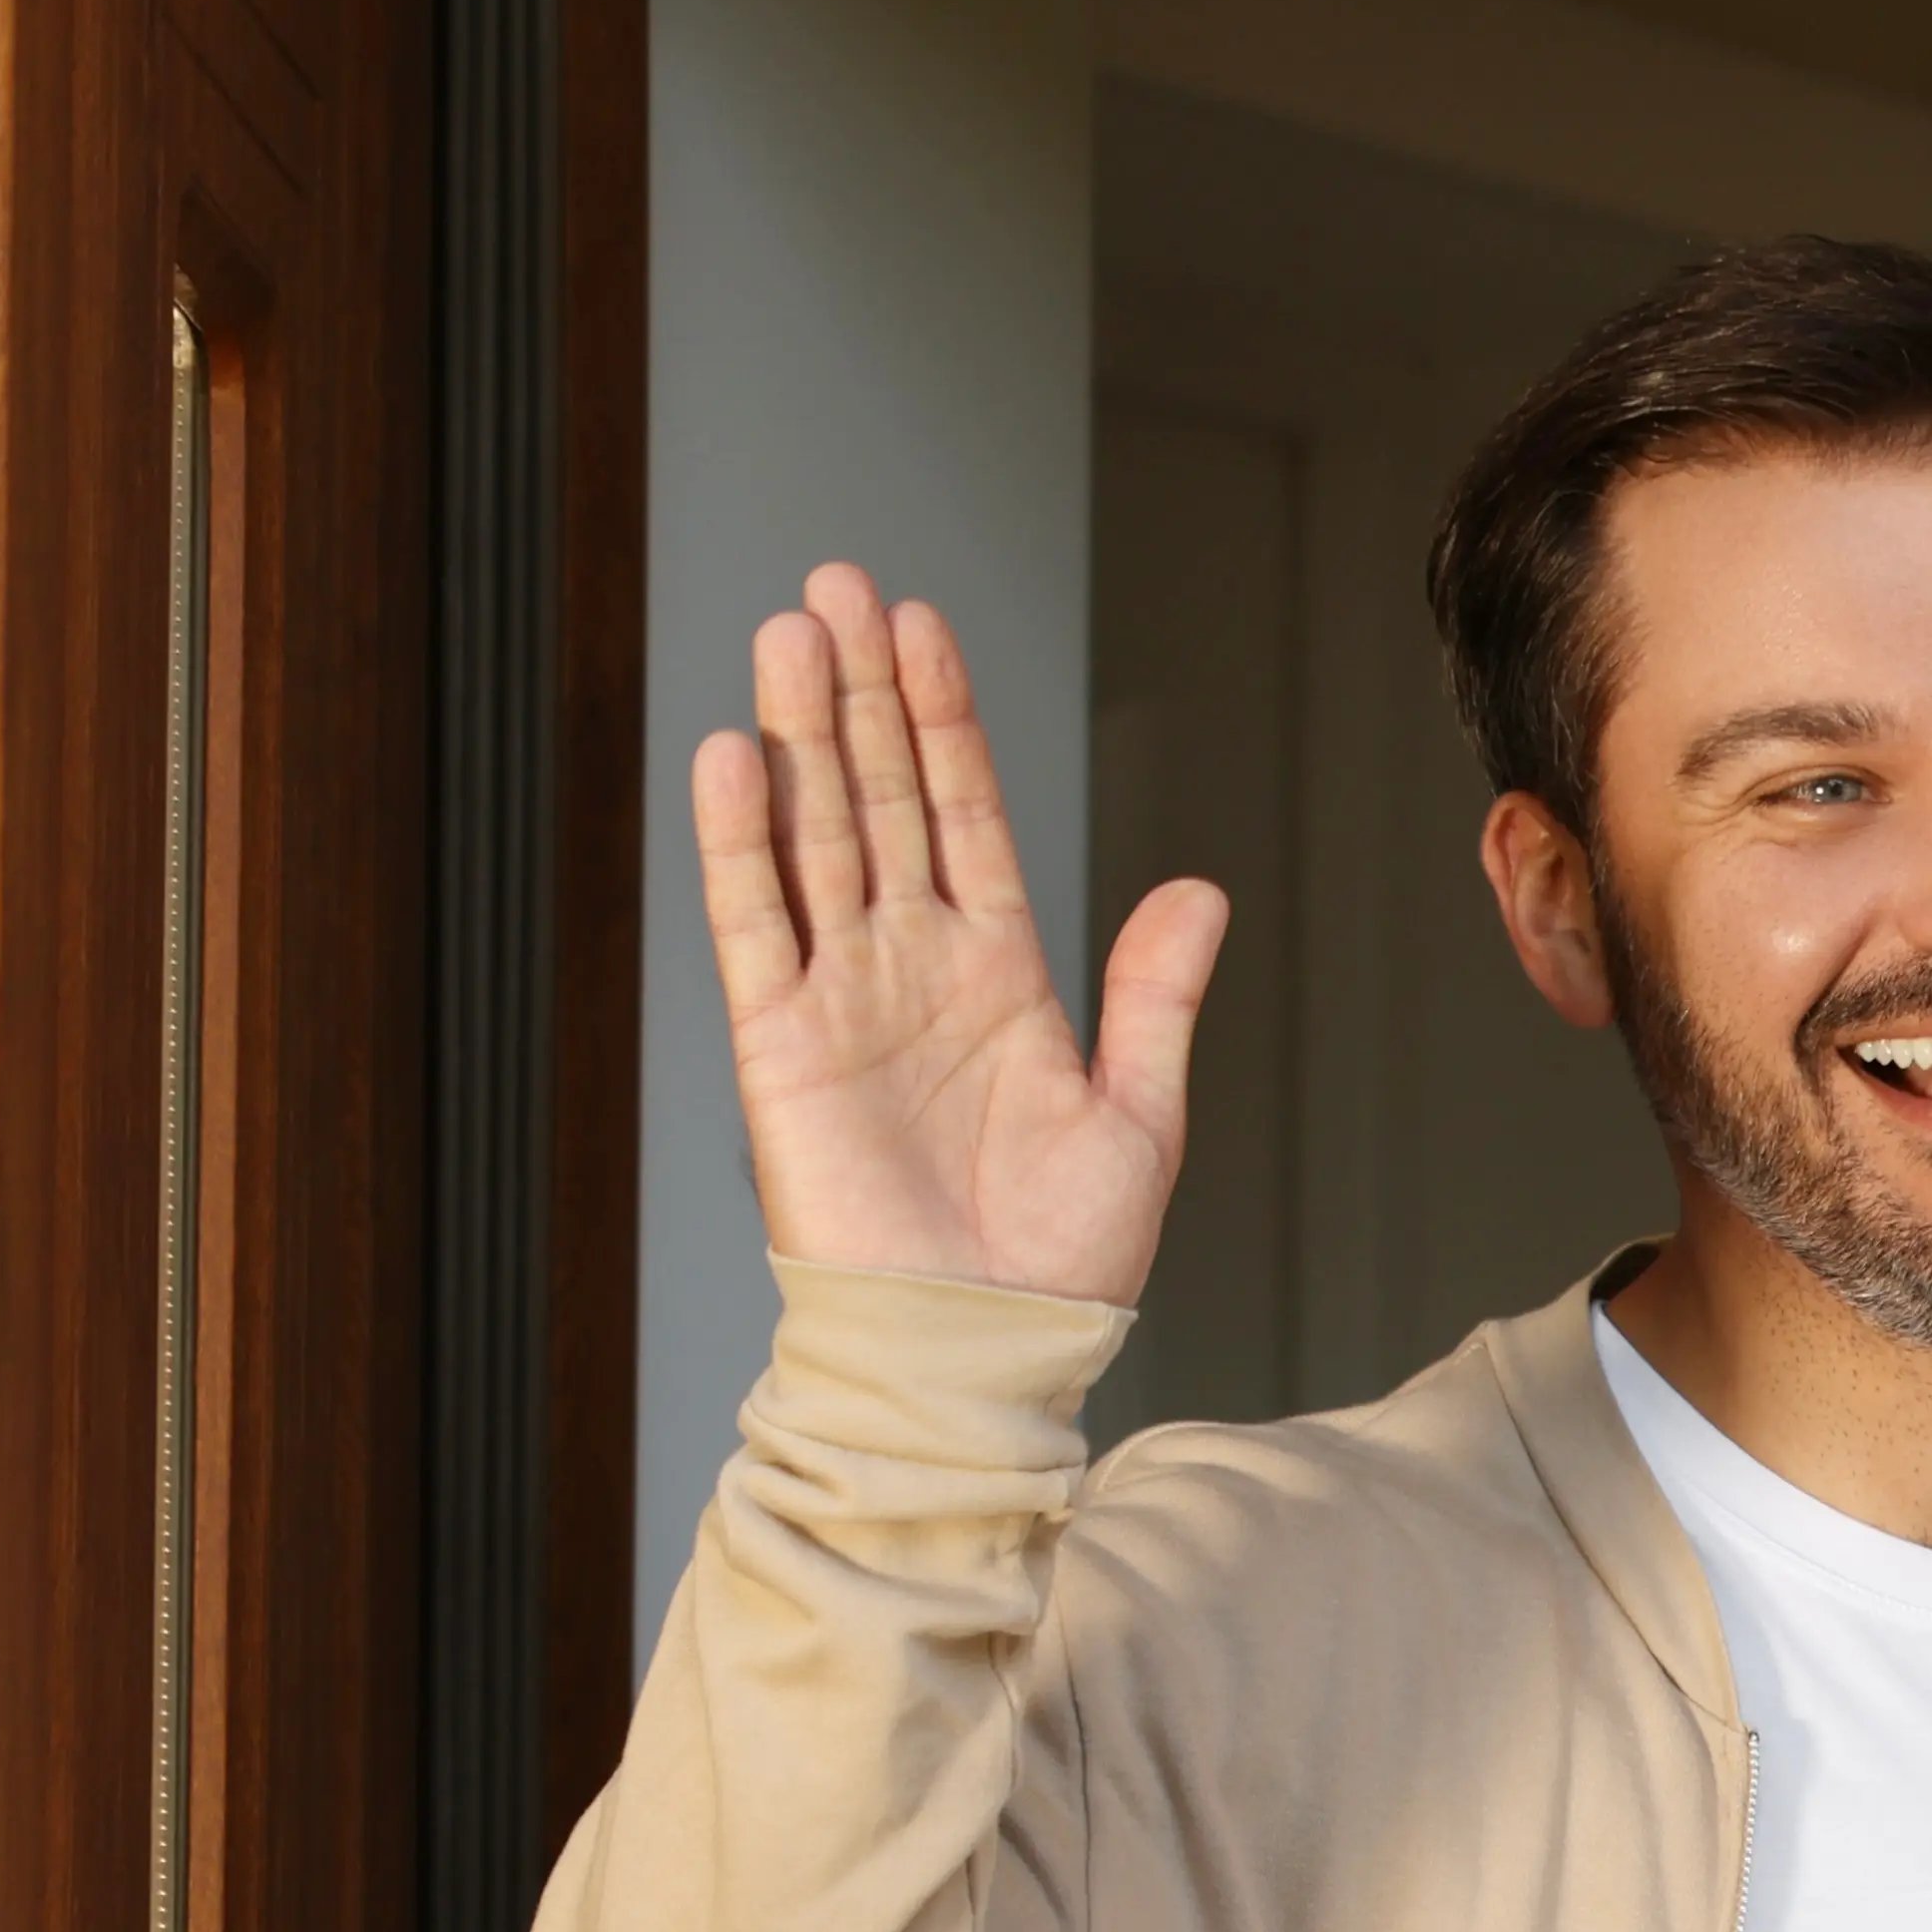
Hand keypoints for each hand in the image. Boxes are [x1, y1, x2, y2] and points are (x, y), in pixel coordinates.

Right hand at [688, 561, 1227, 1305]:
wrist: (985, 1348)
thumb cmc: (1061, 1259)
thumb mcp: (1138, 1115)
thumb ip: (1155, 997)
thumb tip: (1197, 891)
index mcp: (999, 972)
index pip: (964, 811)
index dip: (941, 718)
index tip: (921, 625)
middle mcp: (911, 965)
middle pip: (877, 794)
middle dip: (859, 690)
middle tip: (839, 584)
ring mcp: (842, 997)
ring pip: (814, 834)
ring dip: (800, 732)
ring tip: (790, 631)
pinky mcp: (779, 1046)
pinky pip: (753, 924)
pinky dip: (740, 840)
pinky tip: (734, 754)